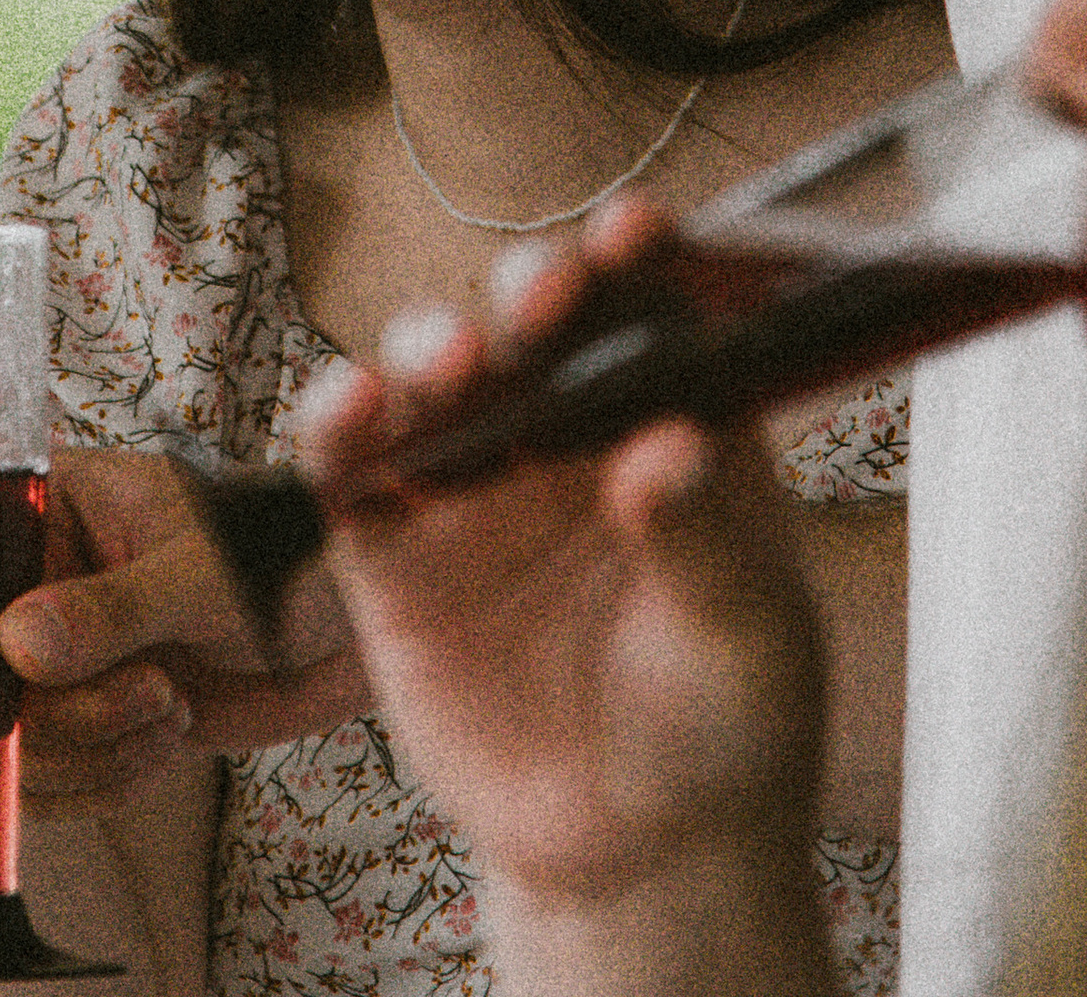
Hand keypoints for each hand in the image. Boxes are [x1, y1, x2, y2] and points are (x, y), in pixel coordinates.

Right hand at [0, 445, 369, 807]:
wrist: (352, 622)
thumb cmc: (288, 553)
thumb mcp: (205, 573)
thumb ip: (112, 608)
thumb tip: (12, 647)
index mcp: (46, 504)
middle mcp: (36, 577)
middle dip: (47, 717)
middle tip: (147, 693)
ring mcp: (60, 654)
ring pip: (11, 742)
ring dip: (89, 750)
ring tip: (172, 705)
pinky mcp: (89, 717)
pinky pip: (53, 781)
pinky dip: (106, 782)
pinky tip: (169, 740)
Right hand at [311, 198, 827, 914]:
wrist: (642, 856)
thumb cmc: (727, 724)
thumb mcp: (747, 637)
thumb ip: (707, 543)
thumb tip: (669, 452)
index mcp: (666, 413)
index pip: (651, 307)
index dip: (638, 255)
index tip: (637, 229)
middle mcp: (562, 425)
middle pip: (532, 322)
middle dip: (533, 287)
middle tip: (547, 294)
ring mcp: (472, 481)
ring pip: (431, 376)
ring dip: (430, 348)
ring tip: (454, 362)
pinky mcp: (394, 554)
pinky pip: (352, 472)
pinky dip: (338, 428)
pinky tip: (350, 410)